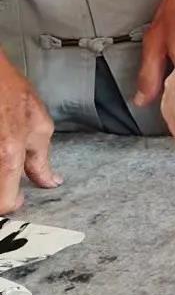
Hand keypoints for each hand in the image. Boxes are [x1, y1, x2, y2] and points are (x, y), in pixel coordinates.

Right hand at [0, 55, 60, 211]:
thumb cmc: (9, 91)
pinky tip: (3, 148)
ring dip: (0, 177)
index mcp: (8, 155)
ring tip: (7, 162)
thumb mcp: (38, 124)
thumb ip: (41, 159)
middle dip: (4, 193)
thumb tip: (50, 182)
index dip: (13, 204)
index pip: (5, 202)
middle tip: (11, 184)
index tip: (19, 197)